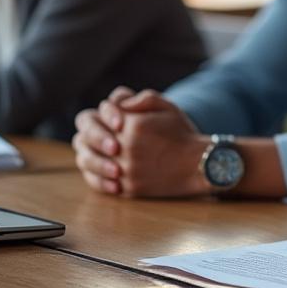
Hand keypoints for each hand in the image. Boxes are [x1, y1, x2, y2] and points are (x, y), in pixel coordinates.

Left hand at [75, 87, 206, 197]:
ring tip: (102, 149)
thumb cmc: (182, 134)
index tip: (117, 115)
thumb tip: (118, 104)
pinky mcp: (128, 188)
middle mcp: (126, 149)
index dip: (107, 111)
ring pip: (88, 160)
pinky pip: (99, 182)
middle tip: (104, 132)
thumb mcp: (167, 106)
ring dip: (91, 152)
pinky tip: (105, 167)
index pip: (103, 112)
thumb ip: (140, 99)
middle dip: (94, 131)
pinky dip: (97, 174)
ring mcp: (126, 170)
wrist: (198, 165)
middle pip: (88, 136)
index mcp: (134, 125)